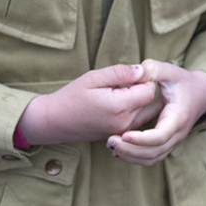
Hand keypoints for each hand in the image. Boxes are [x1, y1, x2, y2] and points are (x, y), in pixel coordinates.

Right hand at [18, 63, 160, 144]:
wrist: (55, 122)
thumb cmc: (72, 97)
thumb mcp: (93, 77)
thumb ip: (120, 73)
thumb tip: (142, 70)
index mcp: (120, 106)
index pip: (150, 90)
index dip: (143, 78)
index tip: (129, 74)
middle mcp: (125, 122)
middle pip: (150, 102)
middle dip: (142, 89)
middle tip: (123, 83)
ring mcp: (123, 131)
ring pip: (146, 113)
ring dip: (139, 101)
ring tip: (119, 93)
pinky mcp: (121, 135)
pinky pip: (138, 122)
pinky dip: (134, 111)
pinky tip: (118, 104)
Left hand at [107, 60, 205, 165]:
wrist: (201, 95)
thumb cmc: (183, 82)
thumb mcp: (171, 71)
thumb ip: (155, 69)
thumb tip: (139, 71)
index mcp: (178, 117)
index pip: (161, 136)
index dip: (142, 139)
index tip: (124, 134)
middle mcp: (177, 134)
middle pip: (154, 152)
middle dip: (130, 150)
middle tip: (110, 141)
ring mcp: (173, 142)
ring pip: (151, 158)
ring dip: (131, 156)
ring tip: (111, 145)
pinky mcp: (167, 145)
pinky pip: (151, 158)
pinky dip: (135, 157)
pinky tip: (119, 149)